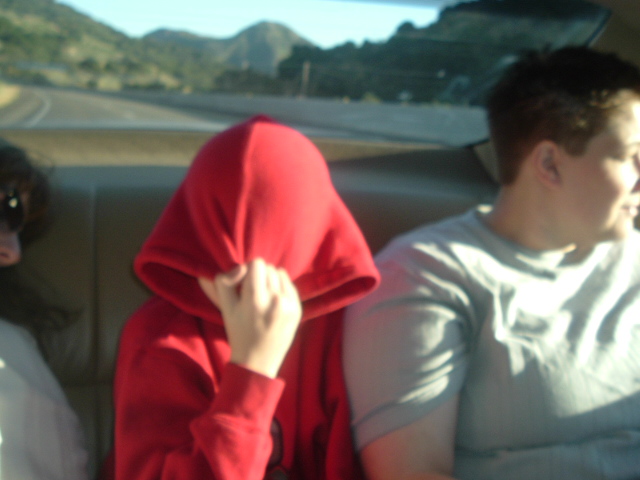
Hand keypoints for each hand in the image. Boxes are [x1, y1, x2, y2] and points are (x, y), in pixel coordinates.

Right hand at [198, 259, 301, 377]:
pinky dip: (280, 289)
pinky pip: (289, 285)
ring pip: (280, 273)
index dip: (248, 271)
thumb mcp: (226, 308)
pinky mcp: (298, 309)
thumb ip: (224, 283)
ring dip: (270, 280)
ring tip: (263, 298)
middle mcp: (275, 300)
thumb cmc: (239, 333)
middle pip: (269, 267)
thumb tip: (236, 267)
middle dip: (259, 276)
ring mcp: (289, 305)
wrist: (258, 361)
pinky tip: (273, 303)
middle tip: (252, 294)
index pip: (257, 263)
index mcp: (255, 299)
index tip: (243, 285)